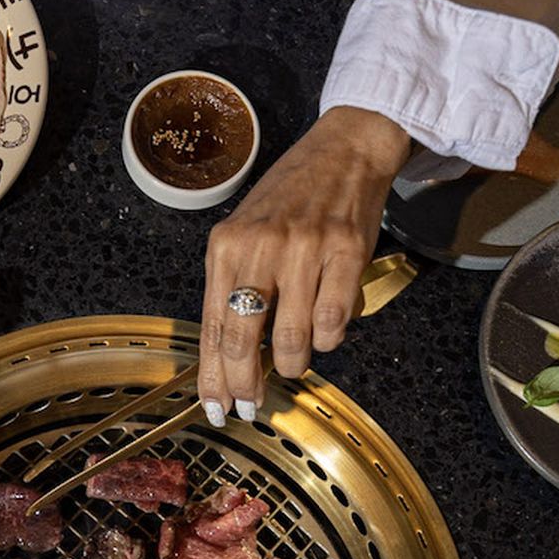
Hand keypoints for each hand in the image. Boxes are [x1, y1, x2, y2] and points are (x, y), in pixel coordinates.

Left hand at [199, 106, 409, 423]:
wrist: (344, 151)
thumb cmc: (292, 196)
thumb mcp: (246, 233)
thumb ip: (235, 285)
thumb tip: (232, 354)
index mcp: (227, 245)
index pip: (212, 325)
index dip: (214, 375)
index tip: (217, 407)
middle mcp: (260, 246)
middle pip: (244, 338)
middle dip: (246, 384)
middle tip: (252, 404)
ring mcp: (303, 248)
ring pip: (293, 338)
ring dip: (294, 364)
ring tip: (295, 360)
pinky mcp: (345, 251)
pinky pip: (333, 322)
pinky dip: (329, 339)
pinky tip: (324, 331)